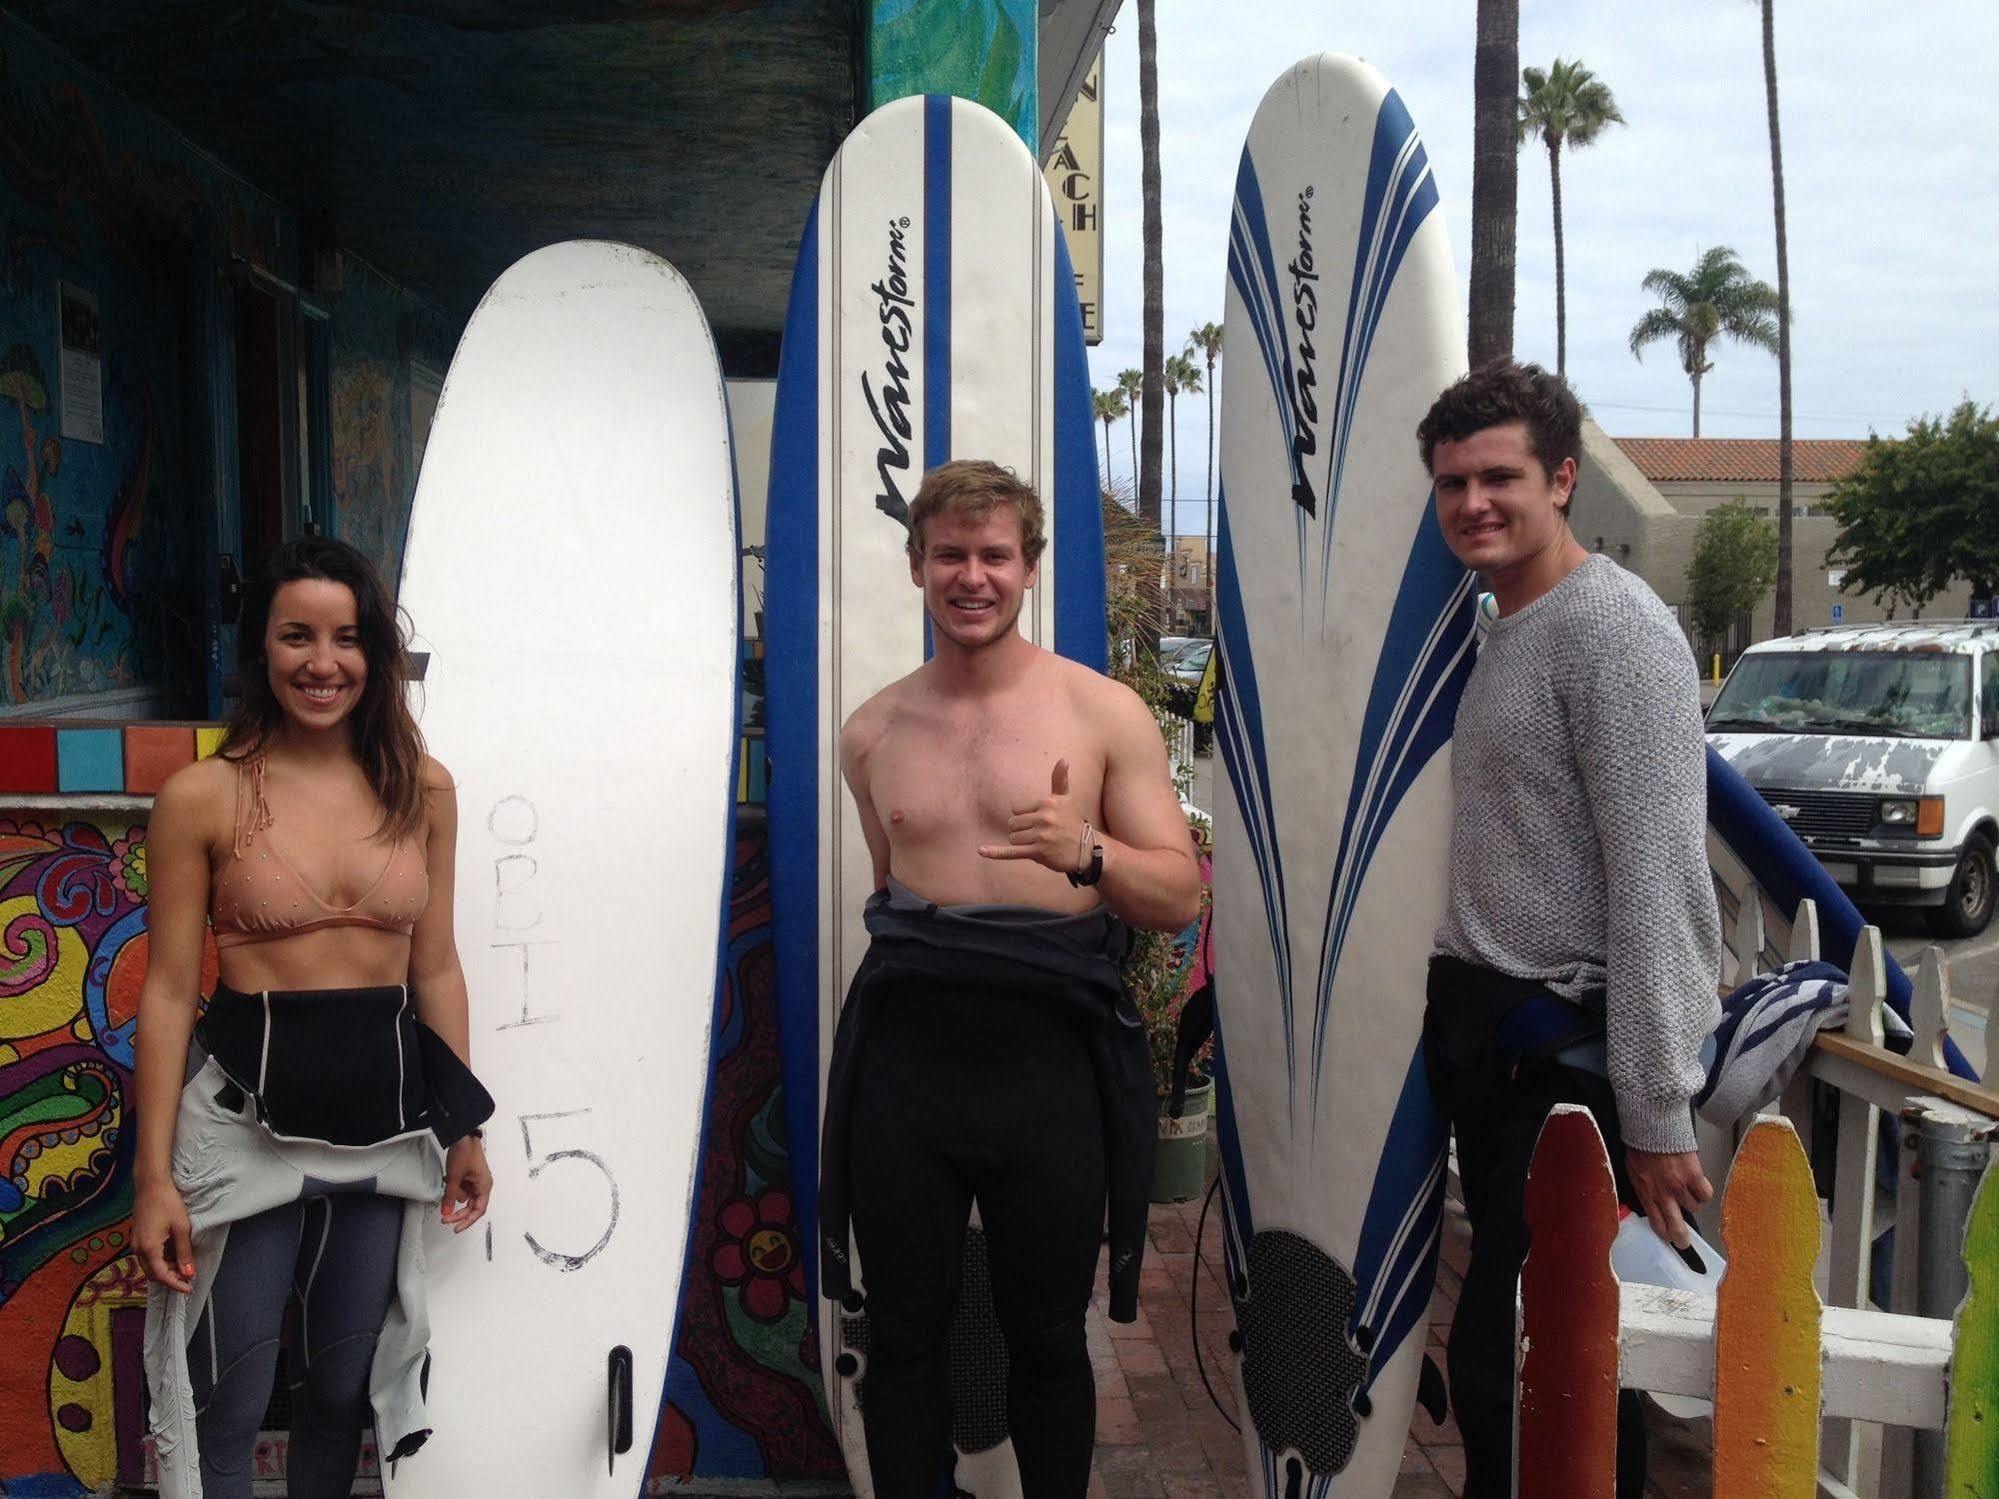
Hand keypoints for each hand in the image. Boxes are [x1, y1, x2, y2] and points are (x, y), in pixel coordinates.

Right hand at [135, 1177, 196, 1292]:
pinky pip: (147, 1256)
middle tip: (188, 1277)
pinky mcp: (137, 1237)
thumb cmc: (168, 1203)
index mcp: (148, 1249)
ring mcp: (135, 1243)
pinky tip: (173, 1254)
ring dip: (165, 1269)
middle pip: (153, 1274)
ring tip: (184, 1264)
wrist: (151, 1185)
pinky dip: (160, 1259)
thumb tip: (188, 1273)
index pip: (161, 1276)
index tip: (188, 1289)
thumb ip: (184, 1253)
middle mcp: (137, 1249)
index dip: (175, 1284)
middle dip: (170, 1278)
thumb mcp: (181, 1228)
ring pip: (150, 1265)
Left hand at [442, 1134, 492, 1232]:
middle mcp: (483, 1185)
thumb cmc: (464, 1153)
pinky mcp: (470, 1175)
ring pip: (465, 1196)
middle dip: (457, 1212)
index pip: (478, 1210)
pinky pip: (462, 1187)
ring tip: (447, 1183)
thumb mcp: (454, 1178)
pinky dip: (454, 1187)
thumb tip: (447, 1213)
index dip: (467, 1221)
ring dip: (454, 1195)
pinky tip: (448, 1179)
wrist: (463, 1135)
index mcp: (484, 1186)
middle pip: (471, 1206)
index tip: (455, 1228)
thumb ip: (450, 1197)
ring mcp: (476, 1180)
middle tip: (444, 1218)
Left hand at [978, 758, 1088, 874]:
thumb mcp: (1066, 800)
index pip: (1016, 810)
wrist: (1087, 849)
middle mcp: (1044, 817)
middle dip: (1023, 832)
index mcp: (1047, 802)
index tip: (1042, 823)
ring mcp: (1041, 836)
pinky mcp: (1038, 852)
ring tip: (1041, 844)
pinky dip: (996, 852)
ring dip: (1023, 844)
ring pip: (1013, 838)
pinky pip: (1012, 852)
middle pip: (1013, 824)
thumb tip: (1063, 759)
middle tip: (1042, 835)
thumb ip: (1060, 779)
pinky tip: (981, 851)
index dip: (1025, 818)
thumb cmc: (1072, 823)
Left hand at [1625, 1147, 1712, 1248]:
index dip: (1663, 1233)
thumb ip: (1643, 1187)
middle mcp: (1663, 1194)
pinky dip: (1704, 1191)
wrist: (1652, 1126)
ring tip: (1687, 1188)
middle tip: (1684, 1242)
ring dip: (1691, 1200)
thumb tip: (1649, 1199)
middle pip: (1676, 1227)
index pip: (1656, 1223)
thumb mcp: (1633, 1170)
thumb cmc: (1640, 1144)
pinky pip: (1706, 1195)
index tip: (1668, 1236)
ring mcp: (1680, 1187)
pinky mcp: (1695, 1177)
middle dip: (1681, 1238)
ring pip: (1693, 1208)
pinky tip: (1699, 1183)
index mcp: (1646, 1192)